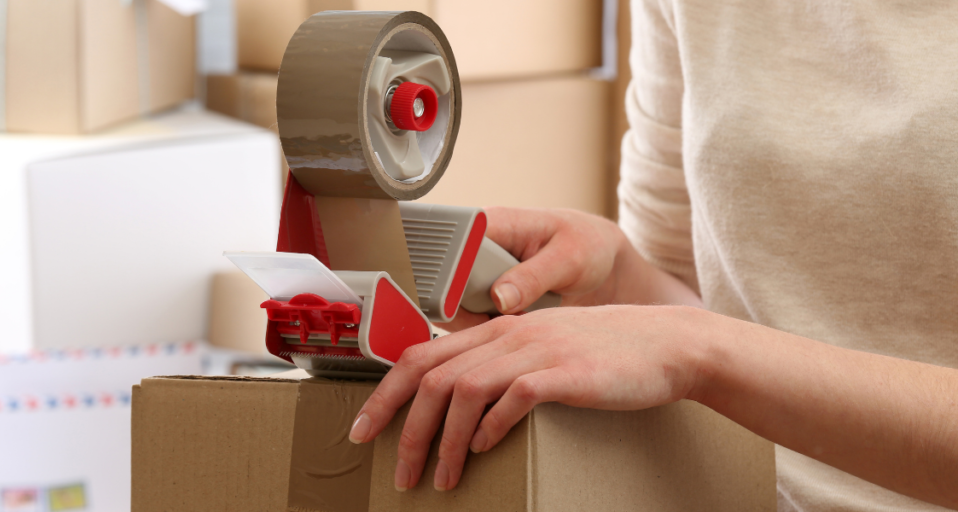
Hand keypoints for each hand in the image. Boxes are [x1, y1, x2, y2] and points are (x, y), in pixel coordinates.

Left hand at [348, 304, 716, 490]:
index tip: (363, 429)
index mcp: (495, 328)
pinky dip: (489, 428)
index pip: (419, 355)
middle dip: (404, 429)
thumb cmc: (601, 350)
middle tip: (398, 472)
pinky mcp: (565, 373)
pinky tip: (482, 451)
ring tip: (440, 479)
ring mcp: (535, 350)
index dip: (383, 394)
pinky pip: (512, 399)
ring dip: (443, 442)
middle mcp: (507, 334)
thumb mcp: (540, 345)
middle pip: (431, 378)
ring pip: (463, 392)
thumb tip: (456, 399)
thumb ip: (498, 361)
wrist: (665, 343)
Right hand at [438, 207, 628, 330]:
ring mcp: (478, 274)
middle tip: (504, 315)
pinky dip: (486, 330)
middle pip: (444, 281)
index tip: (463, 299)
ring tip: (518, 318)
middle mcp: (477, 247)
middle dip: (467, 307)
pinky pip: (467, 319)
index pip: (451, 245)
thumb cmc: (587, 245)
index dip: (449, 273)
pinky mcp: (483, 297)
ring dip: (479, 322)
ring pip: (452, 306)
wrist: (600, 263)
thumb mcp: (568, 258)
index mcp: (493, 224)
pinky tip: (514, 324)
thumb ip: (533, 277)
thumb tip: (499, 298)